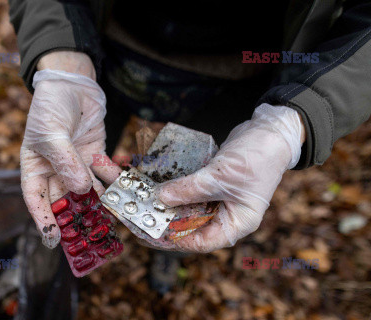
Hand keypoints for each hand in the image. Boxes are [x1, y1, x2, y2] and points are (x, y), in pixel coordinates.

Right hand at [21, 52, 120, 248]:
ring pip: (86, 191)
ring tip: (110, 221)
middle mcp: (56, 170)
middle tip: (87, 237)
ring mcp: (77, 164)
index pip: (36, 198)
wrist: (73, 83)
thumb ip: (66, 161)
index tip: (52, 238)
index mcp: (35, 167)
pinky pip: (104, 173)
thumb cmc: (51, 106)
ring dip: (98, 205)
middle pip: (63, 199)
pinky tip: (124, 193)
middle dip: (75, 217)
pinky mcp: (95, 155)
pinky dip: (113, 183)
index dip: (43, 219)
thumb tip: (81, 189)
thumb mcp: (52, 133)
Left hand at [157, 104, 304, 252]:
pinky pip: (192, 191)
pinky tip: (160, 183)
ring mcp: (221, 200)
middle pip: (193, 225)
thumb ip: (190, 189)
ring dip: (170, 202)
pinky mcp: (214, 185)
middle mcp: (228, 216)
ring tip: (147, 198)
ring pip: (190, 207)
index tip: (151, 230)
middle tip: (143, 213)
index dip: (175, 238)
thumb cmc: (256, 158)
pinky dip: (178, 188)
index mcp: (237, 223)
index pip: (201, 241)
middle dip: (169, 219)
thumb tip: (161, 198)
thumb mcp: (220, 176)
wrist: (270, 131)